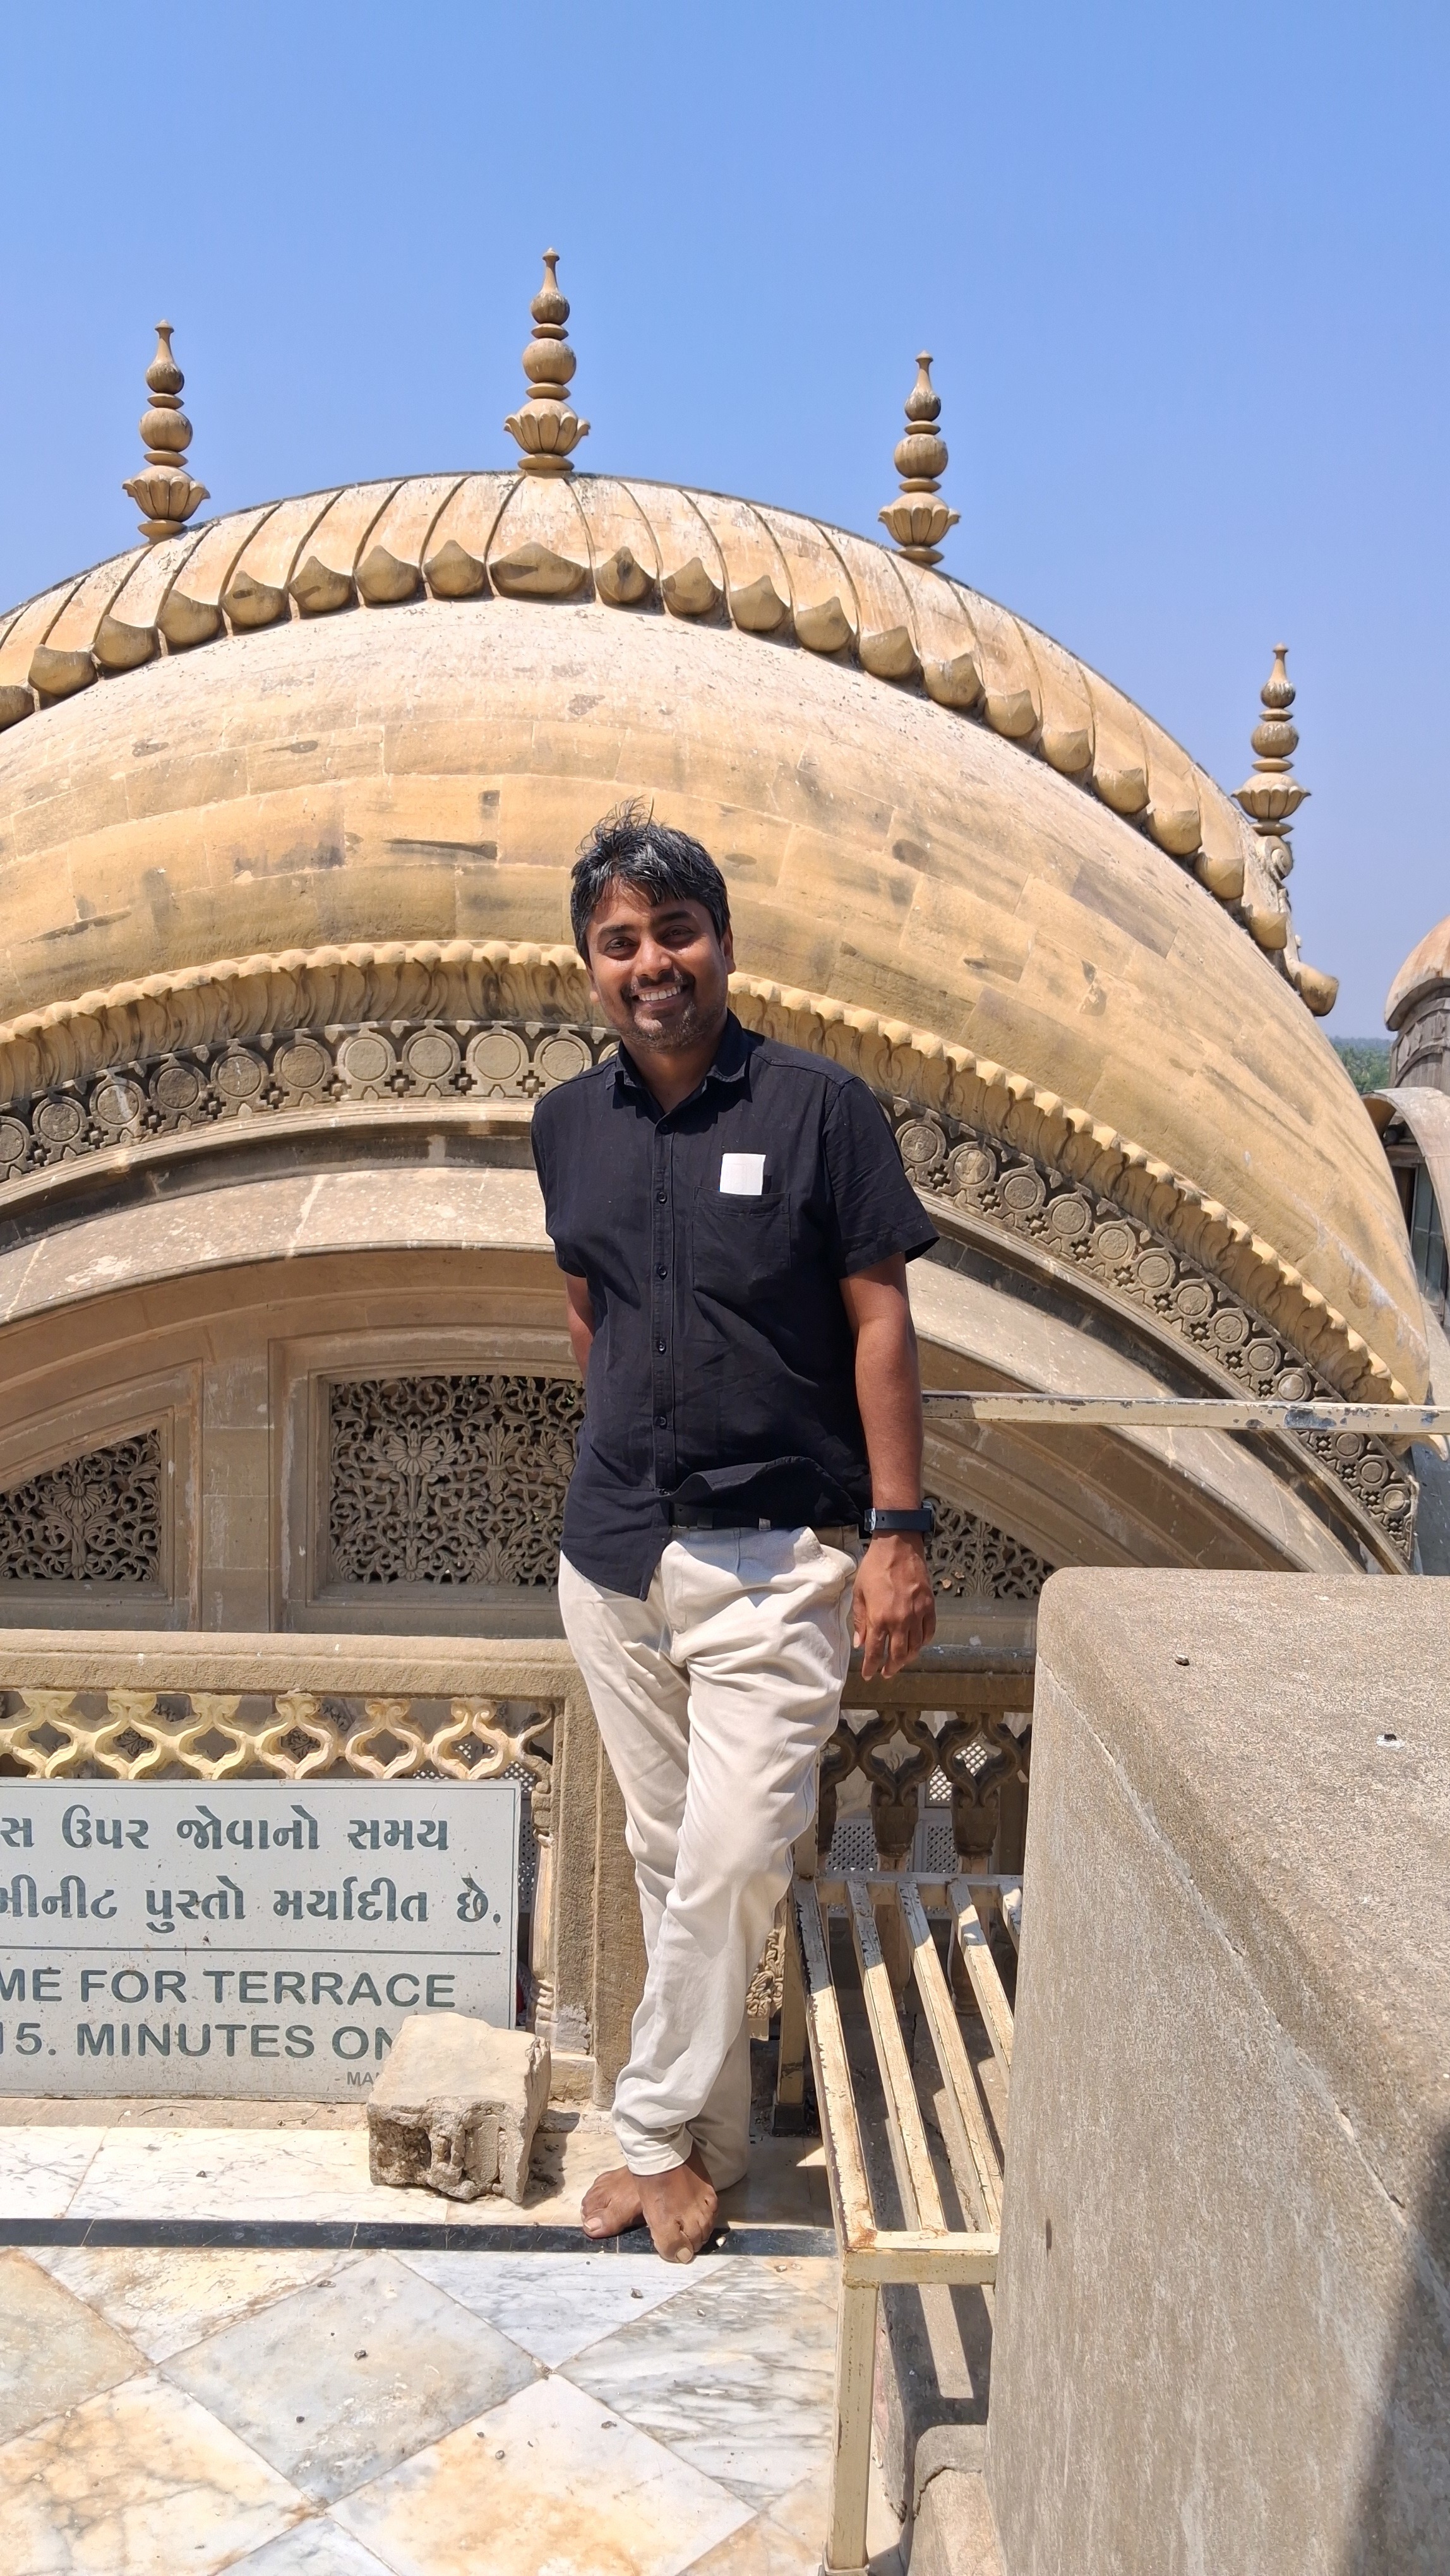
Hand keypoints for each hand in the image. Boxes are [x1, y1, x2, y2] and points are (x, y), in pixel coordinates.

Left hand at [852, 1533, 935, 1680]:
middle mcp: (900, 1621)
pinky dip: (923, 1642)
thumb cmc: (874, 1568)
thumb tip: (860, 1644)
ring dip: (908, 1658)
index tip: (868, 1675)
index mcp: (880, 1618)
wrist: (898, 1546)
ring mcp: (917, 1614)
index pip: (876, 1652)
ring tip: (900, 1661)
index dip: (871, 1667)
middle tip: (886, 1672)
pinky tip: (917, 1644)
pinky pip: (929, 1632)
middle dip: (891, 1668)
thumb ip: (860, 1621)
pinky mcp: (929, 1606)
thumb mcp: (859, 1594)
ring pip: (916, 1647)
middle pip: (899, 1655)